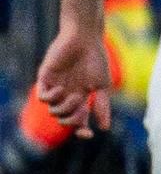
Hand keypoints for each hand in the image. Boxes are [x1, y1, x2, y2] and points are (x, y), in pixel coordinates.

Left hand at [33, 22, 111, 136]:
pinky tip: (62, 89)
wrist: (85, 38)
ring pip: (53, 111)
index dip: (82, 130)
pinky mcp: (45, 77)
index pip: (78, 121)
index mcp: (81, 98)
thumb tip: (104, 128)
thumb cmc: (96, 59)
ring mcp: (55, 87)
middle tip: (82, 111)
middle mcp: (67, 95)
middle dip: (72, 121)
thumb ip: (102, 106)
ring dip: (65, 108)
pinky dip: (51, 98)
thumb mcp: (103, 86)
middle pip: (64, 119)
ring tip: (75, 95)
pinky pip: (42, 97)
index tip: (88, 134)